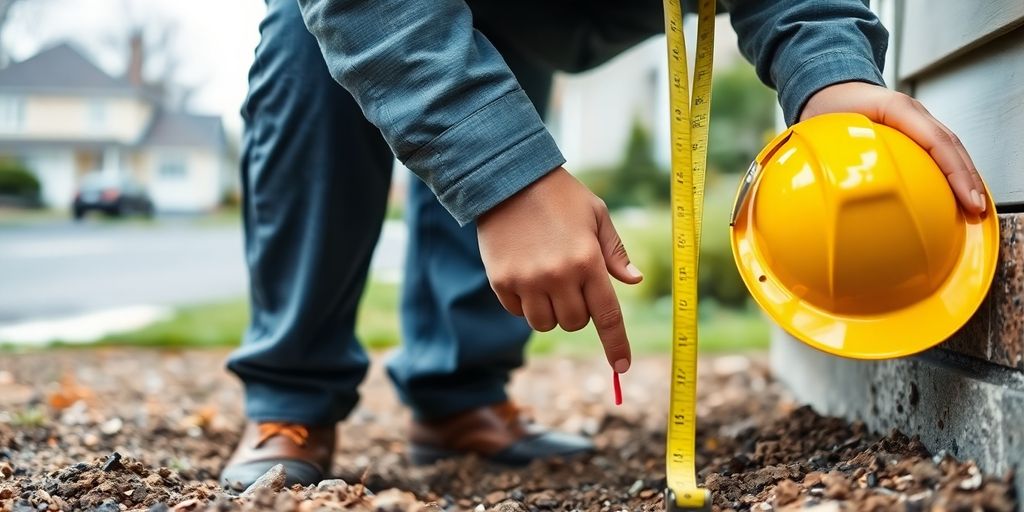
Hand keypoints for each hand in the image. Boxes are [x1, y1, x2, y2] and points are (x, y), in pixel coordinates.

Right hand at [477, 167, 642, 373]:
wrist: (507, 179)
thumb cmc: (559, 196)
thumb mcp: (597, 215)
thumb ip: (615, 252)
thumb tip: (634, 280)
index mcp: (587, 260)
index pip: (607, 316)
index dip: (617, 345)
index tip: (622, 367)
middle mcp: (558, 276)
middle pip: (575, 323)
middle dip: (578, 311)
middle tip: (570, 283)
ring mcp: (527, 281)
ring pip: (545, 324)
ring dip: (550, 312)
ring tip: (546, 280)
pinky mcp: (501, 281)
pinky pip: (518, 312)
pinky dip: (524, 303)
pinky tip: (524, 273)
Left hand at [801, 82, 986, 214]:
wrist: (830, 85)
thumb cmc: (828, 104)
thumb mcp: (828, 124)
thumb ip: (829, 149)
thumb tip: (824, 184)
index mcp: (896, 107)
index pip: (935, 141)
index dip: (955, 172)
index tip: (967, 197)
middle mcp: (913, 112)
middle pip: (950, 145)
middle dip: (968, 178)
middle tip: (976, 208)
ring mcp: (917, 120)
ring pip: (950, 148)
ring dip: (964, 176)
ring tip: (973, 206)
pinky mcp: (915, 130)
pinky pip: (939, 150)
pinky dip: (951, 170)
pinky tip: (954, 192)